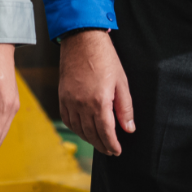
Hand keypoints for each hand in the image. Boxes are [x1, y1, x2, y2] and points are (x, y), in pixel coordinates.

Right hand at [57, 29, 133, 156]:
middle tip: (110, 150)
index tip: (117, 151)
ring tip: (99, 142)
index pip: (106, 132)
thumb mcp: (121, 82)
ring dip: (89, 139)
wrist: (82, 41)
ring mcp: (70, 101)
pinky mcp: (62, 97)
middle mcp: (82, 104)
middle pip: (92, 134)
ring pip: (78, 129)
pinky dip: (75, 128)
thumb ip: (125, 108)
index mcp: (99, 101)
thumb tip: (129, 128)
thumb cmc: (104, 58)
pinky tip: (83, 129)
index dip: (112, 144)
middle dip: (102, 145)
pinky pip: (67, 119)